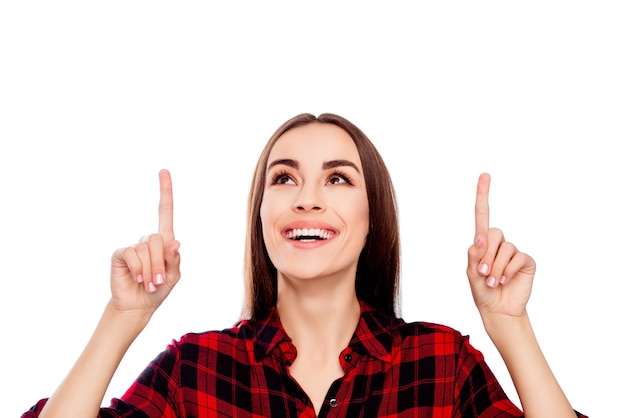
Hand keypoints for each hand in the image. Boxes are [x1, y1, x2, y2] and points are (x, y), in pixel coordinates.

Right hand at [109, 169, 180, 314]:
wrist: (138, 305)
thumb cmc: (158, 290)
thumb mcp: (172, 277)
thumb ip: (174, 261)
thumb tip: (175, 243)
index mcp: (164, 241)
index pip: (165, 212)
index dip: (165, 192)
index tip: (164, 171)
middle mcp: (148, 240)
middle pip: (158, 239)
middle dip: (160, 263)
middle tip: (158, 282)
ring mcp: (133, 246)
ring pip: (146, 250)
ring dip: (150, 270)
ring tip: (148, 283)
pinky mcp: (120, 253)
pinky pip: (132, 254)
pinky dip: (137, 269)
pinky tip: (137, 279)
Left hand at [466, 173, 534, 317]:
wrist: (498, 309)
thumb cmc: (482, 291)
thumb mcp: (471, 273)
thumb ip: (474, 255)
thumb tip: (479, 238)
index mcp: (482, 242)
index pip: (482, 215)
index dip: (483, 195)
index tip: (485, 175)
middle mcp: (498, 243)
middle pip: (493, 233)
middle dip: (486, 255)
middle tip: (482, 274)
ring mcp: (513, 251)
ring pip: (504, 248)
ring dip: (495, 268)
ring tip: (493, 282)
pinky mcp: (526, 261)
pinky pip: (516, 258)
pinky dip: (507, 271)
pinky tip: (505, 281)